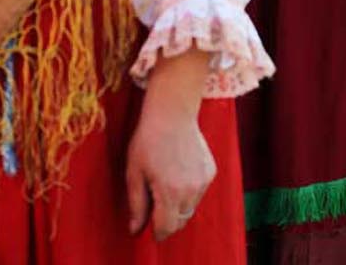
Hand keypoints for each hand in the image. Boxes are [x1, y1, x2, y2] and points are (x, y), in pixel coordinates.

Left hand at [125, 97, 216, 241]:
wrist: (173, 114)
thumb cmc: (148, 141)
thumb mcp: (134, 173)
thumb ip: (137, 205)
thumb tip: (135, 229)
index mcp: (169, 192)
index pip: (167, 228)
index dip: (157, 232)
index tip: (150, 229)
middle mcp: (191, 190)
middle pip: (181, 221)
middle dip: (167, 220)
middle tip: (154, 204)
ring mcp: (203, 180)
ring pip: (190, 208)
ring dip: (178, 206)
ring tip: (165, 184)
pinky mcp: (211, 172)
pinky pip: (199, 193)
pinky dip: (188, 192)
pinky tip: (178, 173)